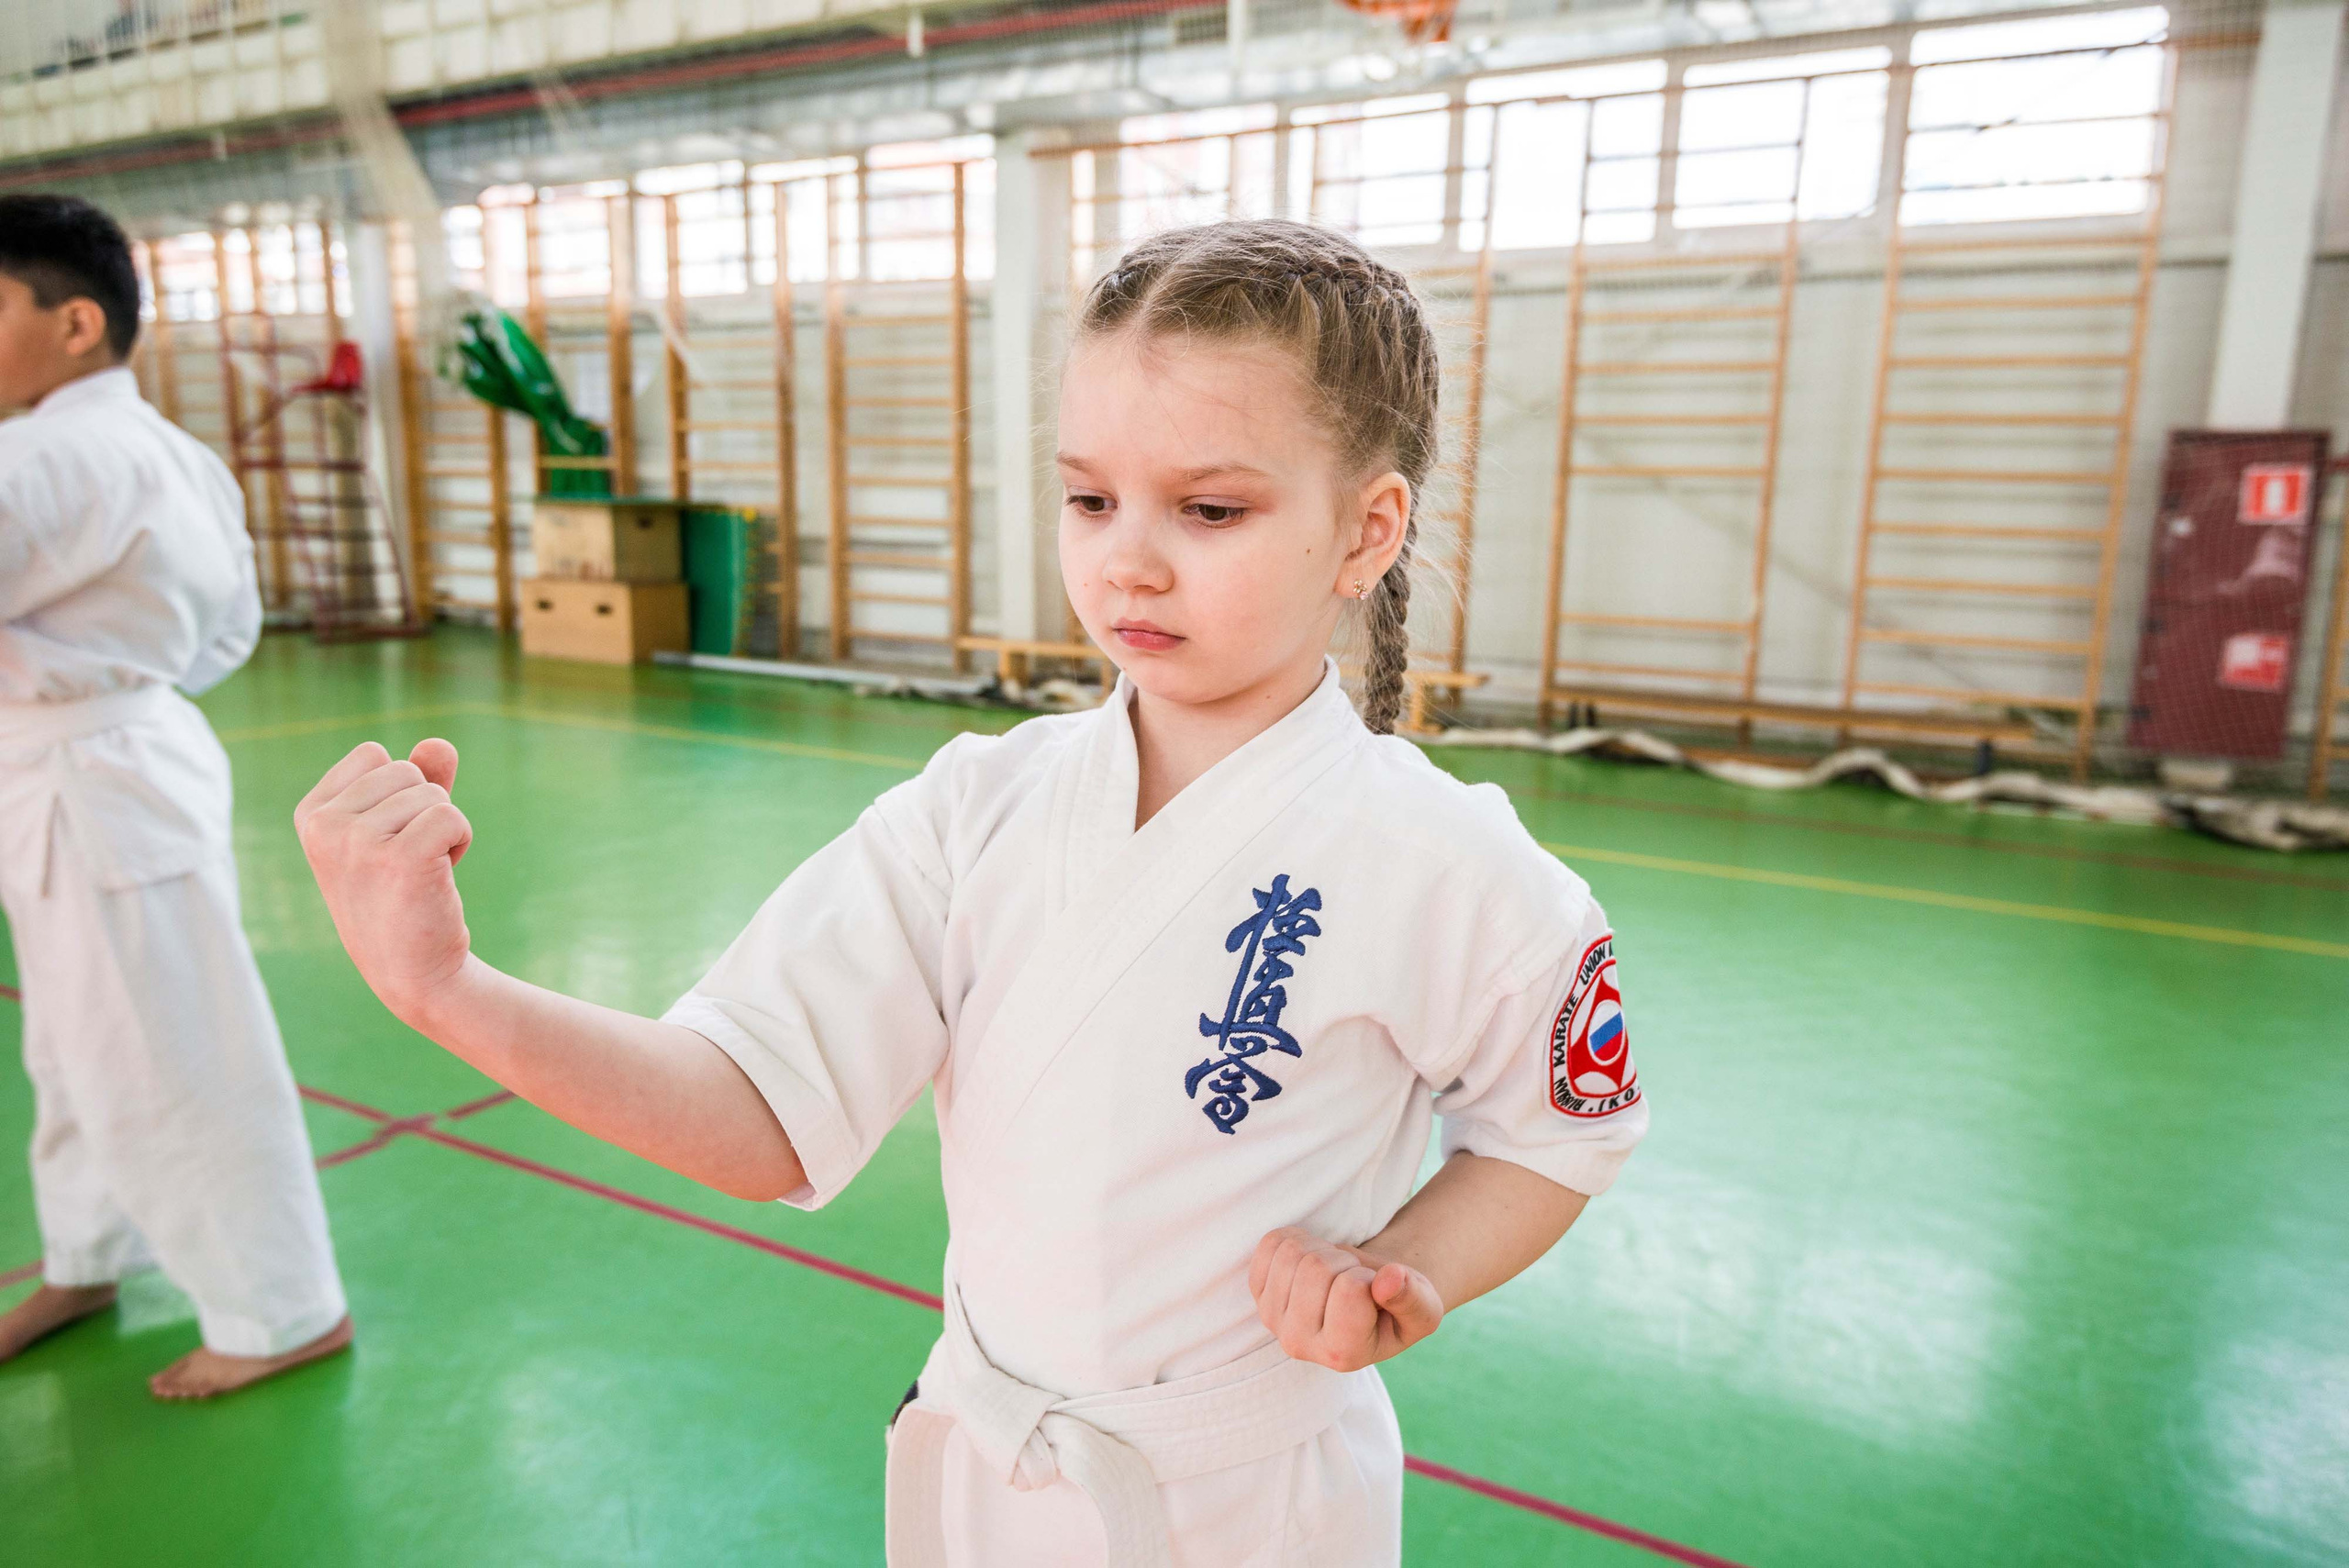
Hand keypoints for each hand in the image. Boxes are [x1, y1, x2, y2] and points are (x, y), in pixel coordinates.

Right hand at [294, 738, 474, 1025]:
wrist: (414, 971)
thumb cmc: (403, 897)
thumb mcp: (398, 831)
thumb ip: (416, 782)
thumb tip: (439, 744)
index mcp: (310, 814)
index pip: (374, 755)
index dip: (399, 791)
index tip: (388, 840)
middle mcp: (324, 826)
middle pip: (406, 770)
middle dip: (424, 809)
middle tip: (410, 863)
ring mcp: (357, 843)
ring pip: (433, 793)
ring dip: (444, 830)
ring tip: (421, 874)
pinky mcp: (400, 859)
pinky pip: (452, 816)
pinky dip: (461, 840)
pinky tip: (440, 877)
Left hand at [1249, 1226, 1443, 1372]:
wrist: (1369, 1298)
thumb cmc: (1399, 1305)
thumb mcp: (1423, 1308)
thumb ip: (1412, 1299)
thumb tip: (1387, 1279)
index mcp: (1341, 1354)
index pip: (1349, 1290)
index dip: (1367, 1277)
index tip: (1373, 1292)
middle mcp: (1299, 1343)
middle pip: (1316, 1267)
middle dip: (1344, 1260)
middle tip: (1354, 1278)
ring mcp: (1273, 1317)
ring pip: (1292, 1252)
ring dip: (1322, 1248)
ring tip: (1336, 1271)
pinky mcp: (1259, 1291)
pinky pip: (1272, 1243)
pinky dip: (1298, 1238)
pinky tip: (1313, 1260)